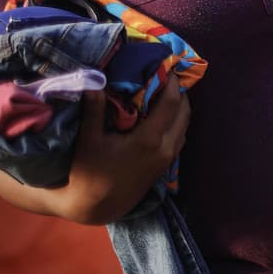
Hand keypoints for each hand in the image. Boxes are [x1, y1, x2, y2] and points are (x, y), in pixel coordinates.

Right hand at [0, 74, 190, 224]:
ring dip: (180, 108)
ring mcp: (167, 160)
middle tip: (169, 75)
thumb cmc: (88, 172)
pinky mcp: (165, 167)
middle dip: (180, 92)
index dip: (171, 83)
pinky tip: (164, 115)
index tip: (167, 67)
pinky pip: (179, 138)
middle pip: (184, 113)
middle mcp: (165, 149)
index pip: (170, 103)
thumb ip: (94, 109)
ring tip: (168, 91)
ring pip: (184, 127)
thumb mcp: (89, 139)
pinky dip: (177, 122)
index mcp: (150, 140)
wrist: (95, 206)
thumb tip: (94, 81)